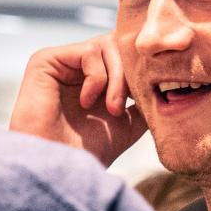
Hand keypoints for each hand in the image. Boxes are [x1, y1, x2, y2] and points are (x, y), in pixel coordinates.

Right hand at [8, 34, 147, 168]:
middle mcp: (77, 67)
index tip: (149, 96)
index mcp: (94, 78)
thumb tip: (164, 82)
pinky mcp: (46, 59)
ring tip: (112, 109)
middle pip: (119, 44)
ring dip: (118, 79)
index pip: (125, 54)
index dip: (141, 70)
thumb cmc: (89, 150)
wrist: (59, 166)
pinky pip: (89, 51)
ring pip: (108, 45)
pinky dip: (98, 78)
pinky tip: (86, 103)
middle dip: (131, 73)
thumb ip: (142, 101)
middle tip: (128, 104)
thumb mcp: (127, 124)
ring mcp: (62, 62)